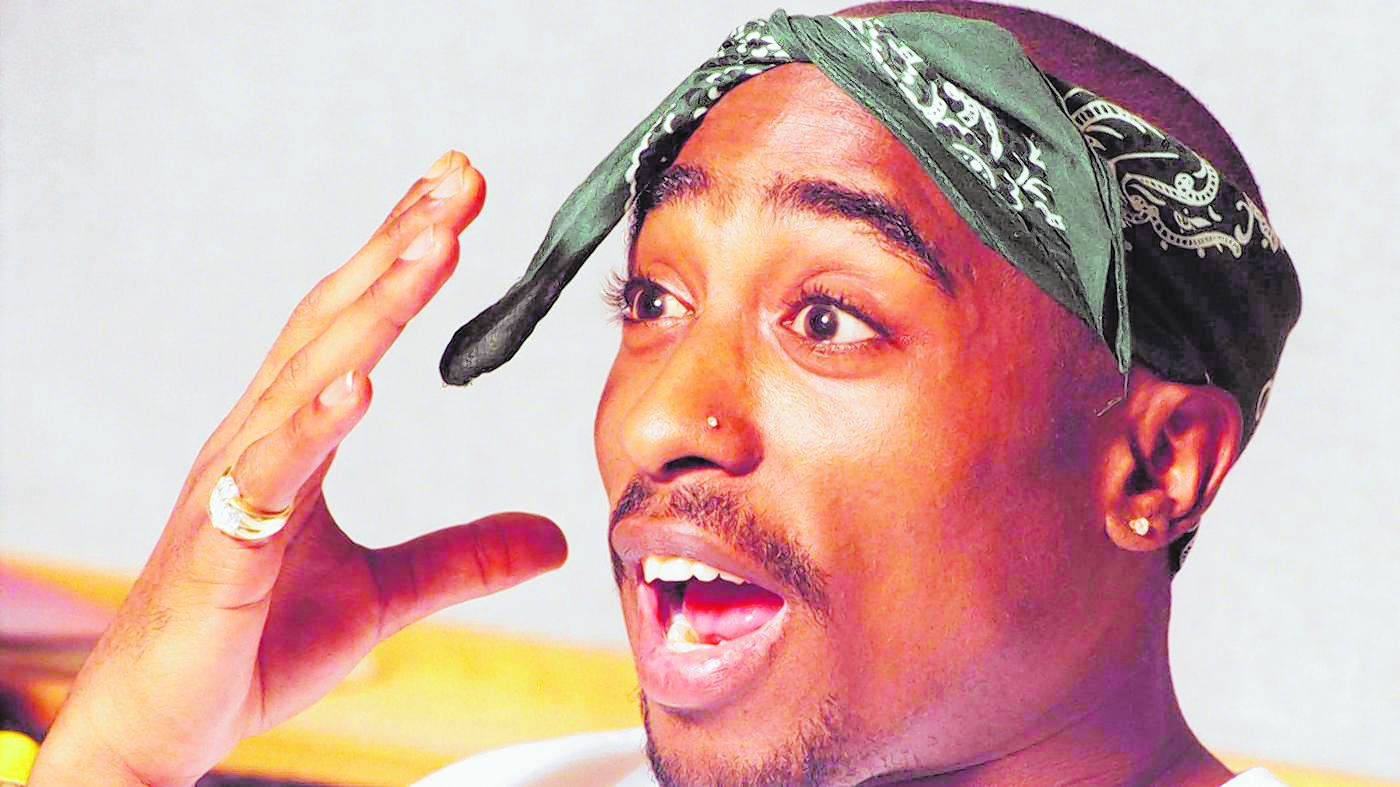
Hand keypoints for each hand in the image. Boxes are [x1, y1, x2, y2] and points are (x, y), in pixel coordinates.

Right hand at [29, 152, 567, 785]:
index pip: (351, 323)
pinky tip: (360, 386)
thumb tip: (554, 537)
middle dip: (397, 242)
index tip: (459, 193)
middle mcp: (257, 440)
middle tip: (461, 175)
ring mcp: (234, 489)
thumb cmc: (250, 647)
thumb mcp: (384, 596)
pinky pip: (271, 477)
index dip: (401, 253)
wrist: (163, 728)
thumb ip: (464, 557)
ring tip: (435, 245)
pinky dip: (314, 425)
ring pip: (307, 376)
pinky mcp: (222, 552)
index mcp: (291, 437)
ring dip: (372, 308)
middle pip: (332, 320)